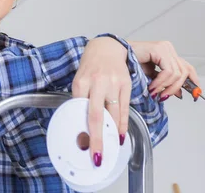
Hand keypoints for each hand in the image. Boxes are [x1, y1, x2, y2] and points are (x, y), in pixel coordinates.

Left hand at [71, 36, 129, 166]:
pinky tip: (120, 135)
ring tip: (109, 149)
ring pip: (112, 113)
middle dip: (96, 139)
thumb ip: (80, 100)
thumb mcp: (80, 81)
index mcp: (80, 82)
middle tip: (97, 156)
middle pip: (96, 116)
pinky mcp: (125, 84)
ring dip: (112, 134)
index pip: (79, 110)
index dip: (81, 129)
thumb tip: (82, 126)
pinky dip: (122, 124)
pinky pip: (124, 108)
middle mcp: (96, 82)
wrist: (106, 48)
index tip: (82, 146)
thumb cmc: (90, 68)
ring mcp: (112, 83)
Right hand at [128, 40, 199, 100]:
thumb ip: (166, 83)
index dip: (194, 81)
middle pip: (184, 72)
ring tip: (154, 92)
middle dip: (176, 88)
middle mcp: (168, 48)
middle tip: (164, 97)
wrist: (116, 56)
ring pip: (177, 73)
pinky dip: (161, 82)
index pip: (188, 67)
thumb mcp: (152, 77)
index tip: (196, 94)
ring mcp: (164, 47)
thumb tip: (180, 93)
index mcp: (168, 54)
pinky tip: (152, 87)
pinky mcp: (159, 49)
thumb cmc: (130, 65)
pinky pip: (168, 71)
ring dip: (166, 87)